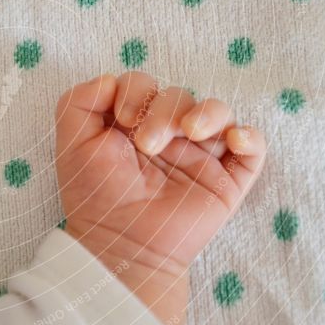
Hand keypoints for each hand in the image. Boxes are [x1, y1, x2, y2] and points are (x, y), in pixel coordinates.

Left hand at [55, 73, 265, 324]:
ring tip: (189, 133)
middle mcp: (168, 135)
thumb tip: (110, 79)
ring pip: (218, 112)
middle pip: (179, 96)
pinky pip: (252, 149)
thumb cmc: (95, 197)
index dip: (136, 91)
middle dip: (163, 111)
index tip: (123, 119)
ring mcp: (198, 155)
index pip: (144, 84)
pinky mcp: (225, 180)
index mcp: (133, 123)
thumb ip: (78, 102)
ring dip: (207, 113)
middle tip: (147, 144)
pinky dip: (250, 137)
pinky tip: (234, 140)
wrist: (121, 245)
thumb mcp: (72, 145)